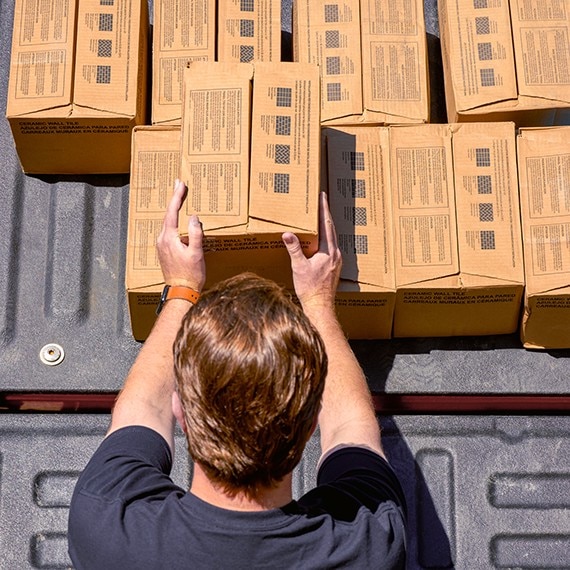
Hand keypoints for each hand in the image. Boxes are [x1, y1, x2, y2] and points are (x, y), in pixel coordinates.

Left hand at [157, 180, 205, 291]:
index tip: (181, 185)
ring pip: (168, 224)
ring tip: (180, 201)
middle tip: (179, 186)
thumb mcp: (196, 253)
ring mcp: (162, 246)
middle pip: (168, 215)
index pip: (172, 212)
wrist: (181, 292)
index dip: (177, 197)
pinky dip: (175, 223)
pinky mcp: (165, 251)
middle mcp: (162, 240)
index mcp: (169, 238)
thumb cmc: (190, 275)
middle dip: (174, 200)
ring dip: (174, 212)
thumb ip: (195, 234)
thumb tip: (194, 218)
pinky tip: (181, 223)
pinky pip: (169, 232)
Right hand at [282, 192, 341, 309]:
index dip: (324, 209)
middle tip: (321, 202)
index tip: (322, 196)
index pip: (327, 224)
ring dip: (326, 227)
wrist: (320, 307)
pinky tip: (319, 241)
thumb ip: (294, 249)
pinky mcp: (334, 268)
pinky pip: (331, 248)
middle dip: (325, 215)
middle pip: (331, 229)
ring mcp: (337, 261)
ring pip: (332, 238)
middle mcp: (336, 254)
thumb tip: (287, 234)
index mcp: (329, 251)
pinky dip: (325, 239)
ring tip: (320, 218)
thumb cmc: (311, 289)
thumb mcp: (299, 267)